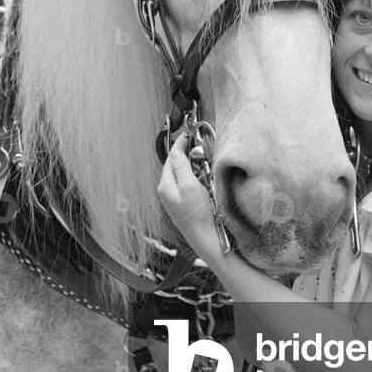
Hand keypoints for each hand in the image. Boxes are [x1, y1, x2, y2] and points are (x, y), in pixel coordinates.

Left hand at [157, 132, 220, 258]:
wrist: (206, 238)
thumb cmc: (198, 214)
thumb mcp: (189, 186)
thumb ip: (181, 167)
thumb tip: (176, 150)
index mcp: (165, 185)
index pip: (171, 157)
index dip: (180, 143)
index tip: (189, 134)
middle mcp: (167, 192)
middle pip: (174, 164)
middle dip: (184, 152)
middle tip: (198, 144)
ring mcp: (174, 199)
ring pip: (180, 173)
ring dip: (189, 164)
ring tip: (201, 158)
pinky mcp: (183, 204)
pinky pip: (186, 183)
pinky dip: (193, 175)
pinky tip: (202, 176)